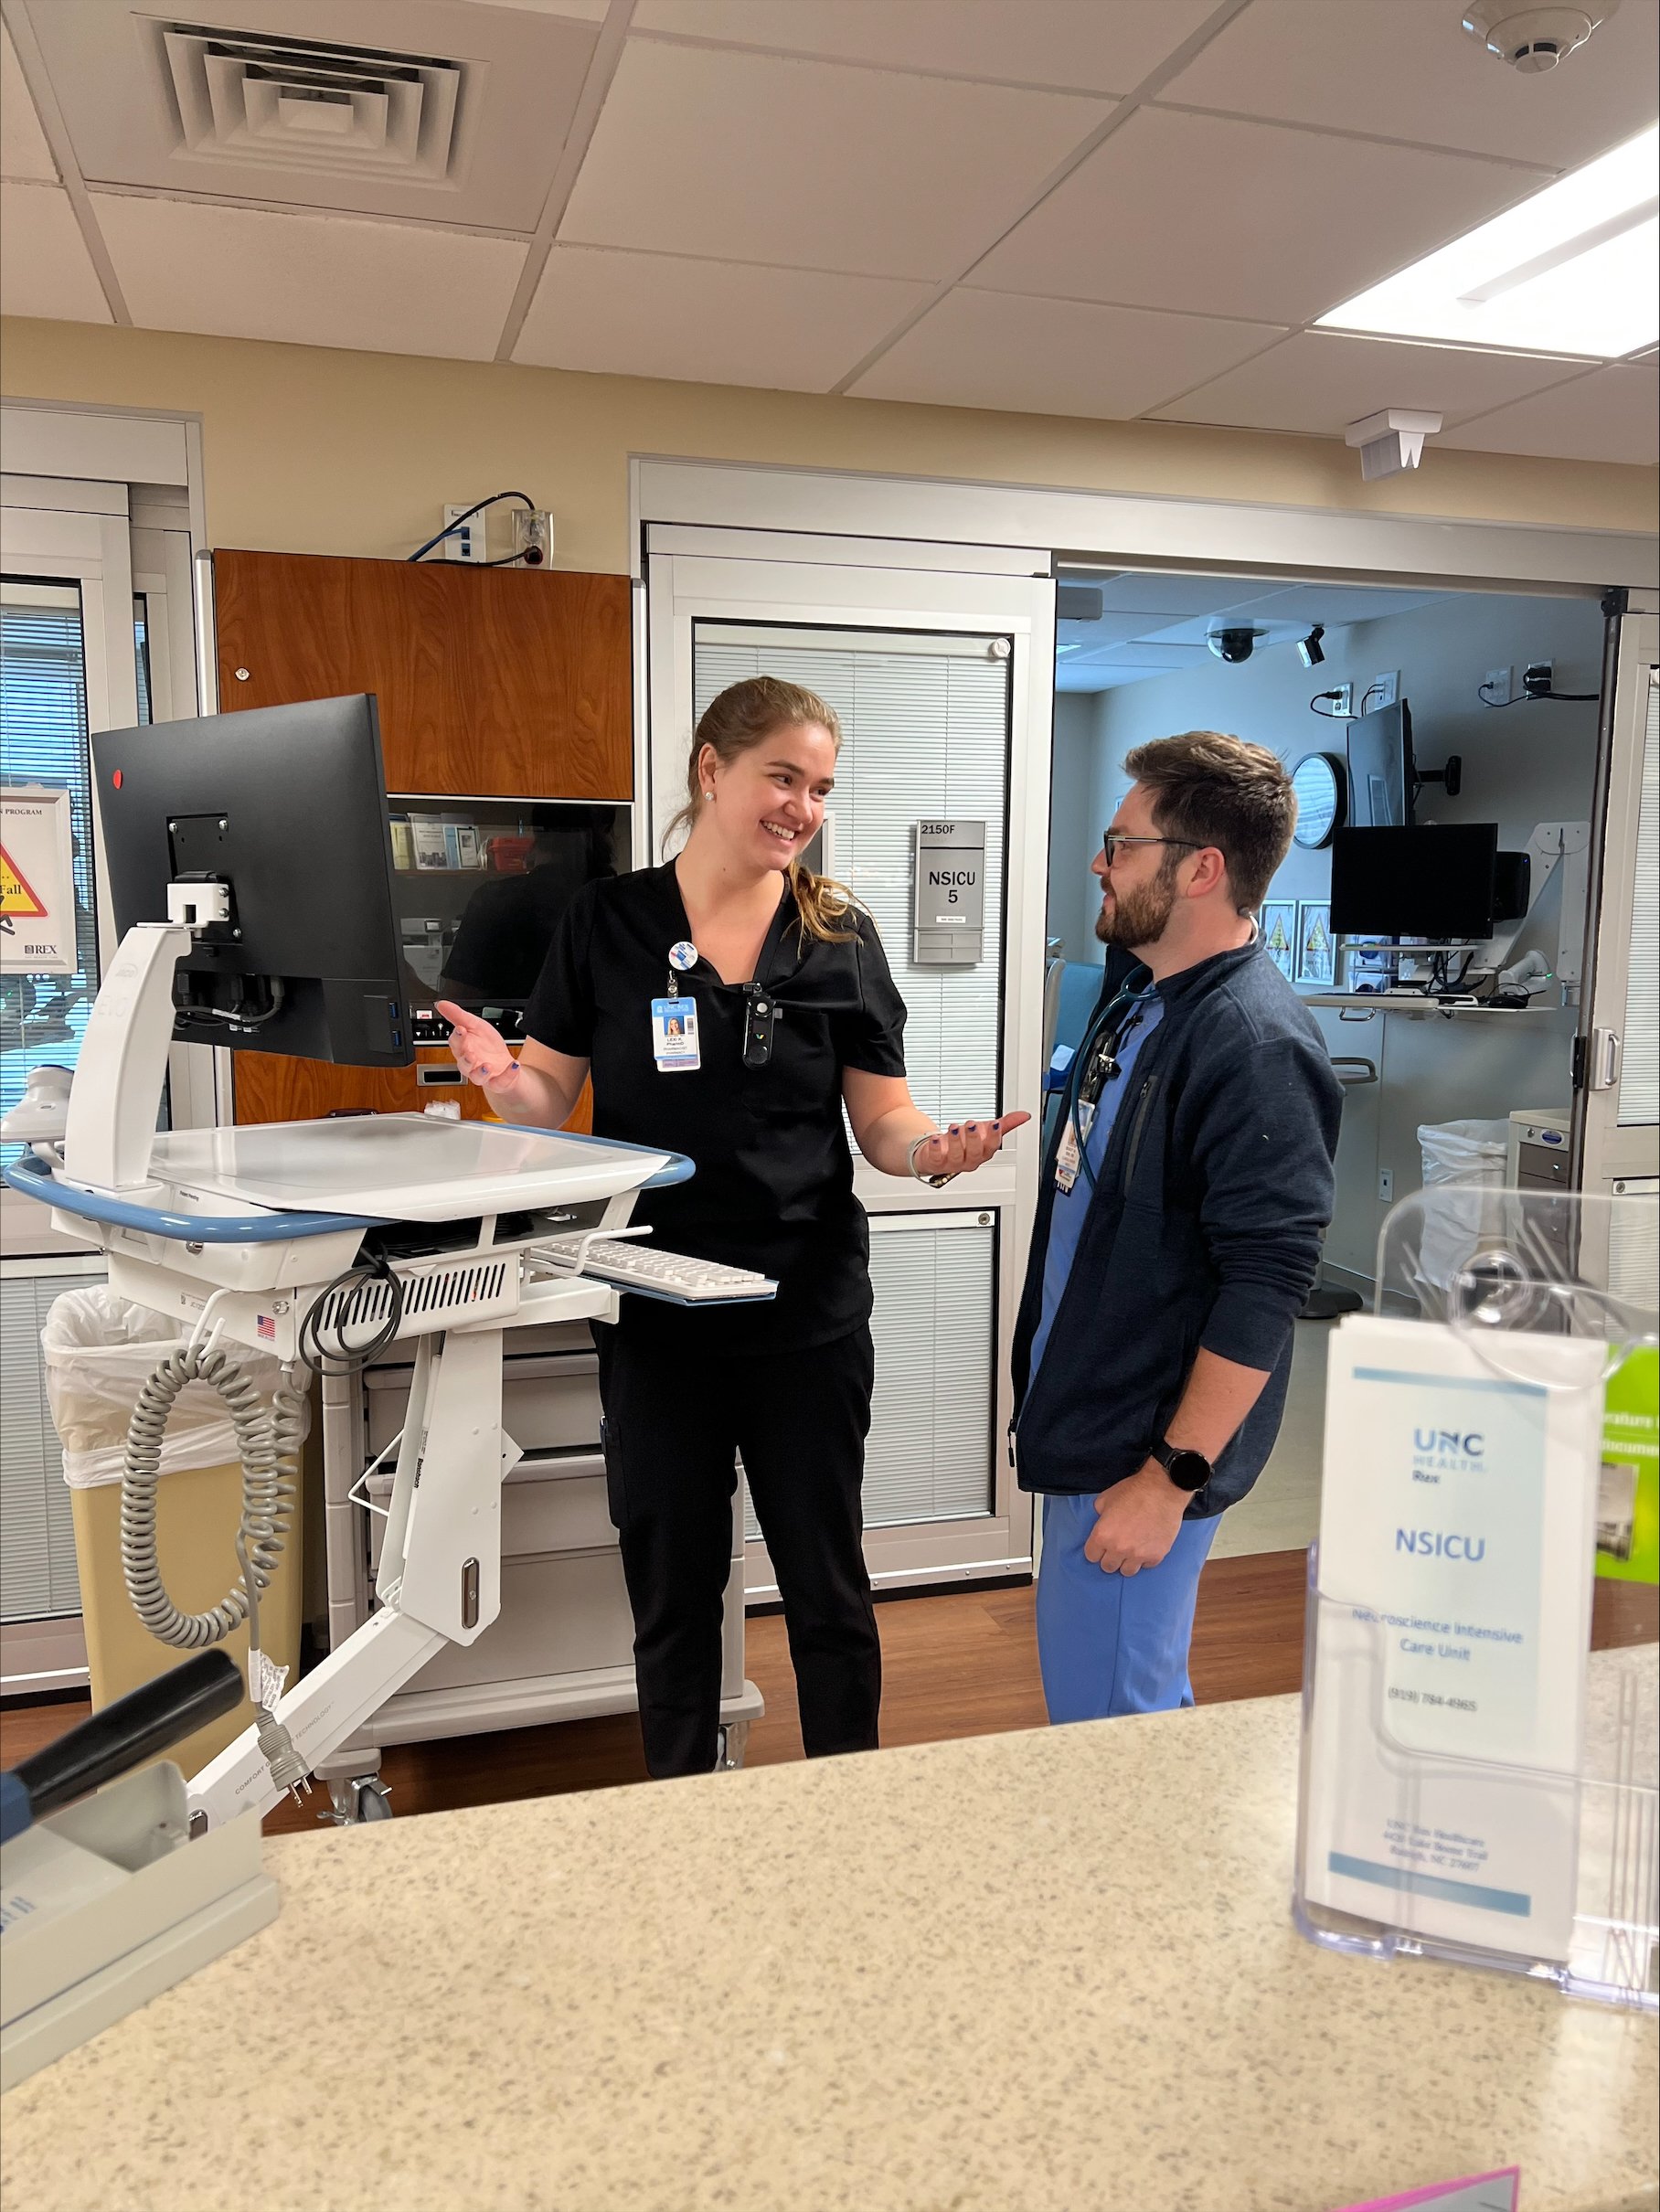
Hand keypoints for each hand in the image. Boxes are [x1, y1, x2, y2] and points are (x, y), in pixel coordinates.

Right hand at [435, 1000, 520, 1090]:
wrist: (504, 1063)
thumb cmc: (487, 1045)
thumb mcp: (475, 1025)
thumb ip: (458, 1015)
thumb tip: (441, 1004)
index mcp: (463, 1048)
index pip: (456, 1043)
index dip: (457, 1037)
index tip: (461, 1029)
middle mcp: (471, 1063)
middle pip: (463, 1063)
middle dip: (466, 1059)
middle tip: (471, 1053)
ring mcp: (483, 1074)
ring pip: (477, 1077)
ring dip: (481, 1072)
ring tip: (487, 1065)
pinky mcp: (497, 1082)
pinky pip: (501, 1081)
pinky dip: (508, 1074)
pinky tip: (514, 1065)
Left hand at [911, 1111, 1030, 1179]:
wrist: (938, 1151)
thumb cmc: (964, 1142)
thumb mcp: (985, 1131)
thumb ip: (1005, 1124)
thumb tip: (1025, 1115)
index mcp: (982, 1153)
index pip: (991, 1147)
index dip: (993, 1136)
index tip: (994, 1124)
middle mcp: (968, 1160)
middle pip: (974, 1153)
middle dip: (974, 1138)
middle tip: (971, 1123)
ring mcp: (952, 1163)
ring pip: (956, 1155)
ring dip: (956, 1141)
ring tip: (954, 1126)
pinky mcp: (935, 1162)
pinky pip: (935, 1158)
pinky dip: (935, 1148)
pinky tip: (935, 1137)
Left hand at [1083, 1462, 1187, 1576]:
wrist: (1162, 1490)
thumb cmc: (1133, 1491)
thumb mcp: (1106, 1498)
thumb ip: (1099, 1515)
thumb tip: (1101, 1522)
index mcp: (1103, 1535)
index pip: (1091, 1556)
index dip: (1095, 1549)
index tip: (1101, 1545)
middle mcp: (1118, 1549)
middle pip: (1107, 1567)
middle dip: (1110, 1557)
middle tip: (1116, 1547)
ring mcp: (1138, 1555)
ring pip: (1127, 1571)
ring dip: (1127, 1562)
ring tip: (1131, 1550)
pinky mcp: (1156, 1556)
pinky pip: (1146, 1565)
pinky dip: (1145, 1558)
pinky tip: (1146, 1546)